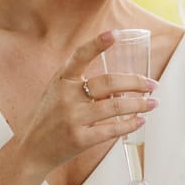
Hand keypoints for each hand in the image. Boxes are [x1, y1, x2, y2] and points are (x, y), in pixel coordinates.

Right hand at [12, 31, 157, 172]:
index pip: (80, 57)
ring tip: (153, 103)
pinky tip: (140, 120)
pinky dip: (130, 124)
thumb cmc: (48, 119)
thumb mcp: (56, 92)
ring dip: (139, 104)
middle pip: (109, 83)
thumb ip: (79, 82)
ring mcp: (73, 118)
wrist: (31, 150)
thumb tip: (119, 81)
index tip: (115, 34)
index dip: (97, 44)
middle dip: (136, 82)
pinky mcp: (79, 139)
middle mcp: (66, 97)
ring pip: (115, 107)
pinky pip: (112, 130)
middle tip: (153, 84)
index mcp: (61, 80)